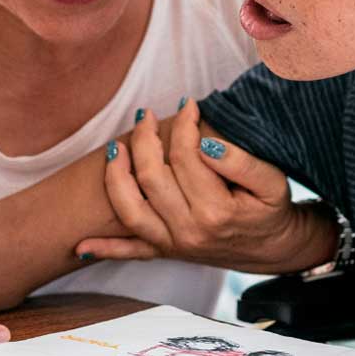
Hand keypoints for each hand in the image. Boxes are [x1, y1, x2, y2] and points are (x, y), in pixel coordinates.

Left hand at [75, 101, 337, 272]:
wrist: (274, 249)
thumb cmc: (271, 210)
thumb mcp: (272, 183)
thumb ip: (241, 162)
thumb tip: (205, 143)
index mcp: (215, 211)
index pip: (186, 156)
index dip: (184, 124)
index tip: (188, 103)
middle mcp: (188, 231)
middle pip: (152, 176)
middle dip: (144, 138)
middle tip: (145, 114)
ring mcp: (173, 244)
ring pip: (130, 210)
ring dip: (116, 177)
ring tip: (115, 147)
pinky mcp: (165, 251)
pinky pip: (129, 252)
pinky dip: (104, 249)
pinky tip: (80, 245)